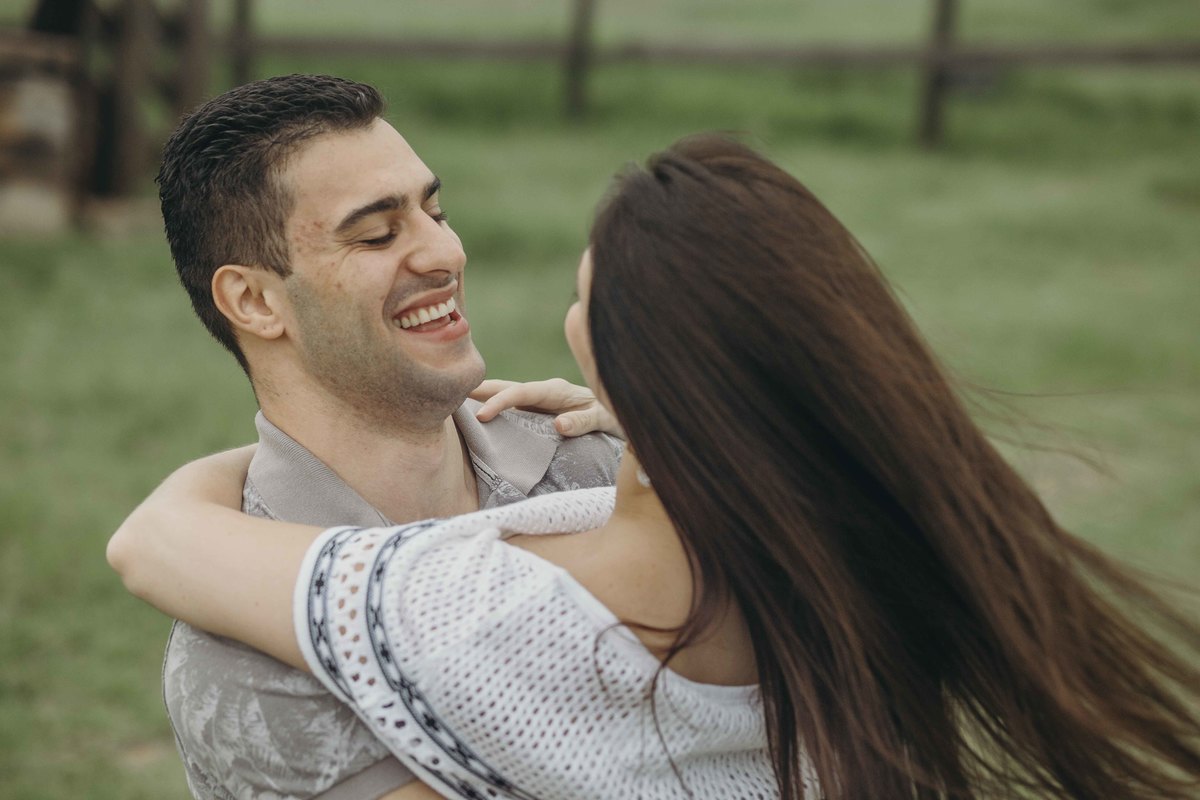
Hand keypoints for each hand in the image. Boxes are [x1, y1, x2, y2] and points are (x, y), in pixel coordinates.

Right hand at [470, 378, 623, 438]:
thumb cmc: (617, 416)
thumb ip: (583, 421)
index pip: (522, 392)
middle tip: (450, 395)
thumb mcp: (605, 419)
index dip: (500, 402)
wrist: (625, 413)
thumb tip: (558, 425)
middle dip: (481, 391)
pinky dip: (496, 410)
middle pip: (508, 389)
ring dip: (485, 399)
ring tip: (456, 404)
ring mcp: (542, 402)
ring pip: (508, 397)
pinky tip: (480, 419)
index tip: (482, 415)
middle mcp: (546, 392)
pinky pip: (515, 410)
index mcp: (557, 390)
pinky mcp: (541, 412)